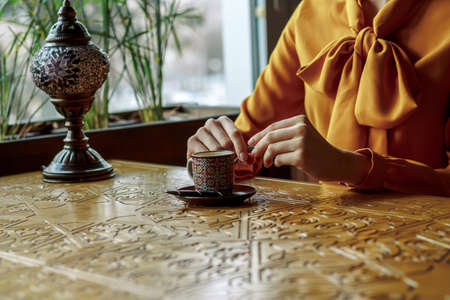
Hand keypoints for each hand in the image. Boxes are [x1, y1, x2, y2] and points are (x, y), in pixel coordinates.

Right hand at [187, 116, 249, 161]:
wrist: (206, 155)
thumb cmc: (223, 150)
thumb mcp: (235, 148)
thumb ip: (244, 153)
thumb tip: (249, 159)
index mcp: (224, 121)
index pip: (234, 133)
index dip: (240, 147)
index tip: (243, 158)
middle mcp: (211, 123)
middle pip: (225, 142)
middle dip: (231, 155)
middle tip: (232, 164)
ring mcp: (201, 131)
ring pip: (215, 148)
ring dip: (221, 159)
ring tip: (223, 164)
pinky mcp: (192, 140)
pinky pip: (203, 153)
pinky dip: (209, 160)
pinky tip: (212, 163)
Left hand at [248, 114, 370, 183]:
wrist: (337, 162)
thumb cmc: (317, 150)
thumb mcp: (304, 134)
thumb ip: (286, 134)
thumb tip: (258, 140)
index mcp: (300, 120)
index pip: (273, 127)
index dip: (259, 135)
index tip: (251, 143)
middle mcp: (301, 129)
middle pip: (270, 137)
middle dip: (258, 147)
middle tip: (254, 155)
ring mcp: (301, 142)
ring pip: (272, 149)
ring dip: (265, 157)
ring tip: (266, 163)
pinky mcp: (301, 156)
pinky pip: (279, 159)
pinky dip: (276, 163)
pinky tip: (279, 164)